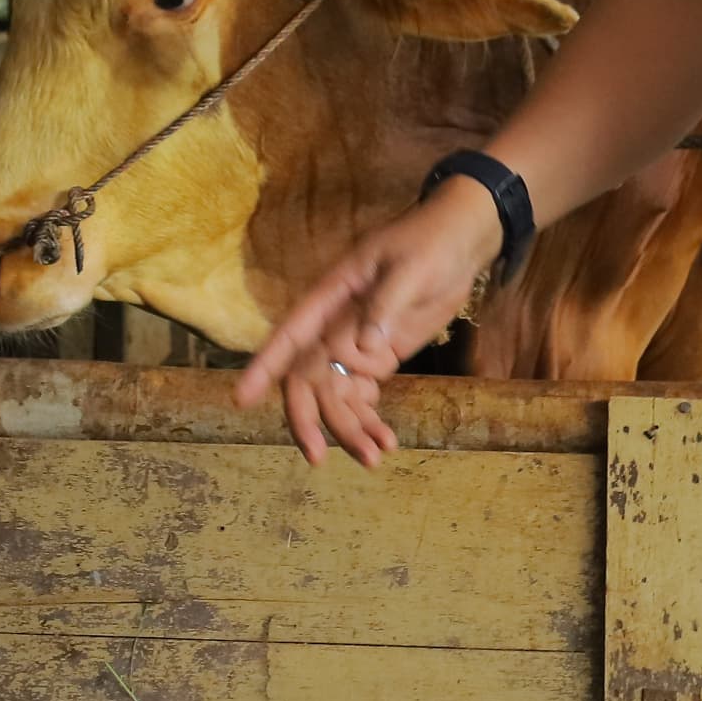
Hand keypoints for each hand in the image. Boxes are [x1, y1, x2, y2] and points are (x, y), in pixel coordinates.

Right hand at [234, 179, 501, 468]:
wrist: (461, 242)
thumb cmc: (429, 244)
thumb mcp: (410, 268)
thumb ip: (385, 305)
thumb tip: (364, 348)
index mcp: (331, 296)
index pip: (290, 334)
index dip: (264, 366)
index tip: (240, 398)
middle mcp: (334, 326)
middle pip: (307, 378)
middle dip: (309, 418)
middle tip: (319, 458)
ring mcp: (355, 345)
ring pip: (336, 396)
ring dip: (348, 429)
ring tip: (375, 458)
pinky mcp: (378, 358)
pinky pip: (362, 398)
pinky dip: (370, 422)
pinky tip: (387, 443)